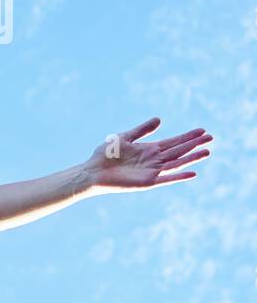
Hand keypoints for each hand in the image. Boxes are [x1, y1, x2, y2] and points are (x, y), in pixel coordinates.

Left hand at [84, 118, 211, 192]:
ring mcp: (151, 172)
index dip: (188, 136)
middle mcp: (153, 161)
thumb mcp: (125, 137)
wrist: (92, 171)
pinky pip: (166, 179)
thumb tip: (160, 119)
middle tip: (211, 138)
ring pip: (176, 164)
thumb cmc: (104, 155)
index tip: (203, 130)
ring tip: (207, 151)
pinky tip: (193, 173)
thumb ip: (142, 130)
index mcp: (149, 150)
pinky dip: (179, 176)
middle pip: (179, 152)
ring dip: (192, 158)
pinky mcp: (146, 183)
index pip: (174, 142)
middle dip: (194, 145)